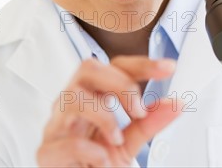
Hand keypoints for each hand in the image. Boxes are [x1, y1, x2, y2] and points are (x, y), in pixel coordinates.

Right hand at [37, 56, 181, 166]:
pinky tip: (100, 159)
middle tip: (139, 110)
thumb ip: (149, 123)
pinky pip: (64, 140)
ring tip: (117, 138)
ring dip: (103, 116)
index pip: (113, 68)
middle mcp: (71, 106)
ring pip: (72, 98)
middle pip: (88, 69)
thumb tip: (175, 104)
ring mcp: (56, 127)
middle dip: (119, 84)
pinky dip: (88, 149)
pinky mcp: (46, 153)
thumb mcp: (129, 142)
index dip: (141, 64)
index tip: (168, 68)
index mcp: (91, 98)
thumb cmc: (97, 164)